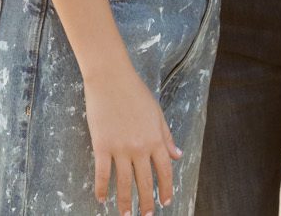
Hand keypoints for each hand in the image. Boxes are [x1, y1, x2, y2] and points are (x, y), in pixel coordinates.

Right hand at [86, 66, 181, 212]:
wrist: (111, 78)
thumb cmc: (135, 92)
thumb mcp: (157, 114)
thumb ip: (167, 137)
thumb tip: (178, 156)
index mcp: (156, 139)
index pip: (165, 171)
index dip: (166, 188)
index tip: (166, 201)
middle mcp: (140, 147)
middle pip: (145, 181)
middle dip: (146, 202)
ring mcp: (120, 148)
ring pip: (124, 182)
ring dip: (125, 202)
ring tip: (125, 215)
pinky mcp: (102, 145)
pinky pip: (102, 173)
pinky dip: (102, 189)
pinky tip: (102, 199)